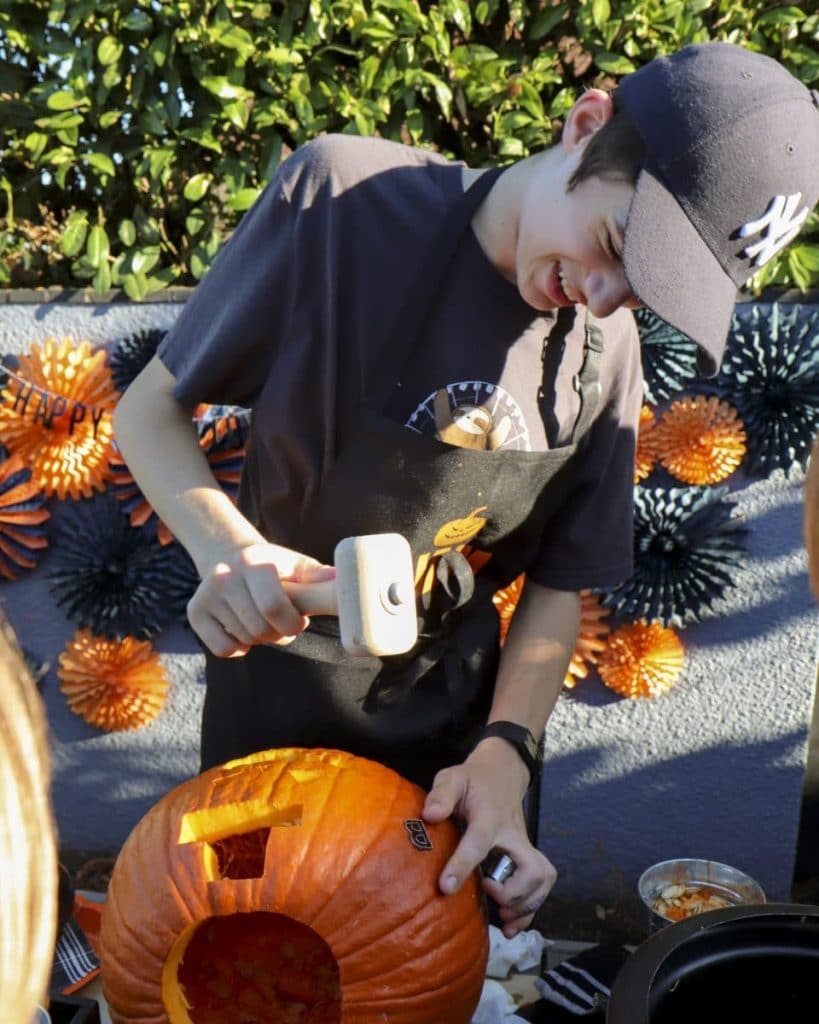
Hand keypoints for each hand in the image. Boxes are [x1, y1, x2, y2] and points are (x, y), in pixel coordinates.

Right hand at [187, 542, 335, 656]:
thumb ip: (318, 576)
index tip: (299, 621)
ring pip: (245, 640)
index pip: (273, 607)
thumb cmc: (276, 568)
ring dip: (262, 639)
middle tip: (282, 623)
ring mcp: (206, 594)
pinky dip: (239, 648)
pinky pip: (224, 649)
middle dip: (279, 634)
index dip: (292, 624)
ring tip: (263, 620)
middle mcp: (224, 575)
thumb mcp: (297, 565)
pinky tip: (243, 628)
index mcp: (253, 561)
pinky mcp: (194, 612)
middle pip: (260, 629)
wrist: (231, 557)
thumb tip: (340, 579)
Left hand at [421, 738, 556, 936]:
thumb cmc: (472, 781)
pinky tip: (510, 926)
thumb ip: (441, 794)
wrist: (501, 775)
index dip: (463, 865)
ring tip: (501, 916)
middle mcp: (513, 836)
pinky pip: (540, 888)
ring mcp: (524, 849)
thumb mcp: (453, 778)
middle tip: (488, 893)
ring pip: (541, 880)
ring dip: (524, 905)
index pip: (479, 842)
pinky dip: (529, 911)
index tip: (445, 887)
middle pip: (530, 868)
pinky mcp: (528, 859)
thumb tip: (430, 815)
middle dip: (513, 892)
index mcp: (490, 817)